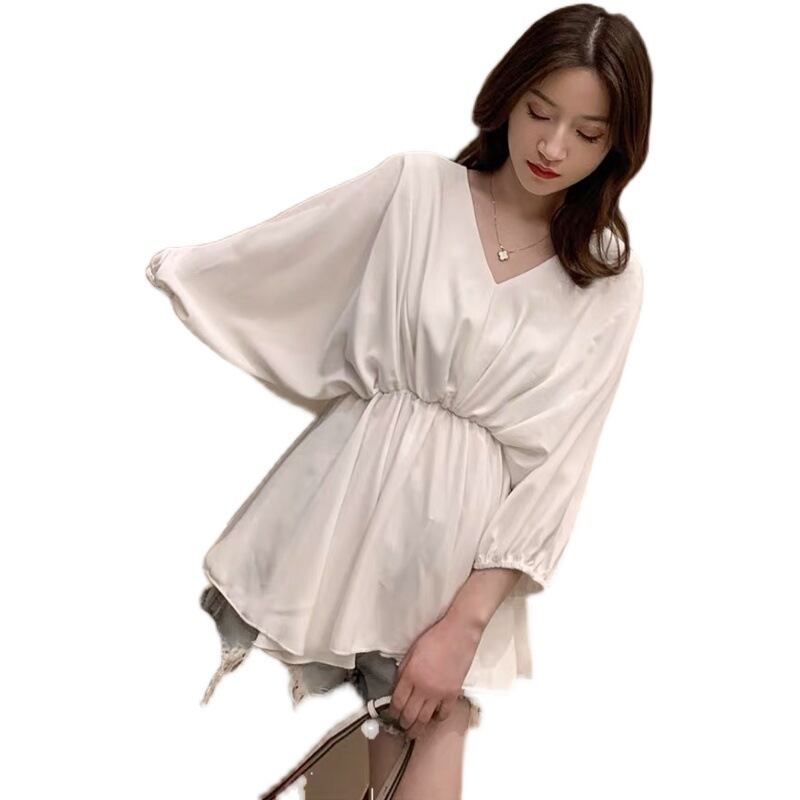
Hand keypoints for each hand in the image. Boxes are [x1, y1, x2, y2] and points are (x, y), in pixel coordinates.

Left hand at [387, 612, 481, 739]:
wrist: (458, 634)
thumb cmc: (434, 638)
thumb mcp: (412, 651)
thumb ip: (403, 671)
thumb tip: (397, 687)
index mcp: (410, 675)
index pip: (397, 701)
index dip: (393, 712)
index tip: (392, 715)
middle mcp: (423, 688)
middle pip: (410, 714)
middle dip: (404, 724)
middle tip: (402, 727)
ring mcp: (439, 693)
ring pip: (425, 718)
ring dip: (418, 728)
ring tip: (414, 732)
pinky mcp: (453, 693)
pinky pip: (444, 713)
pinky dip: (437, 719)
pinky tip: (434, 719)